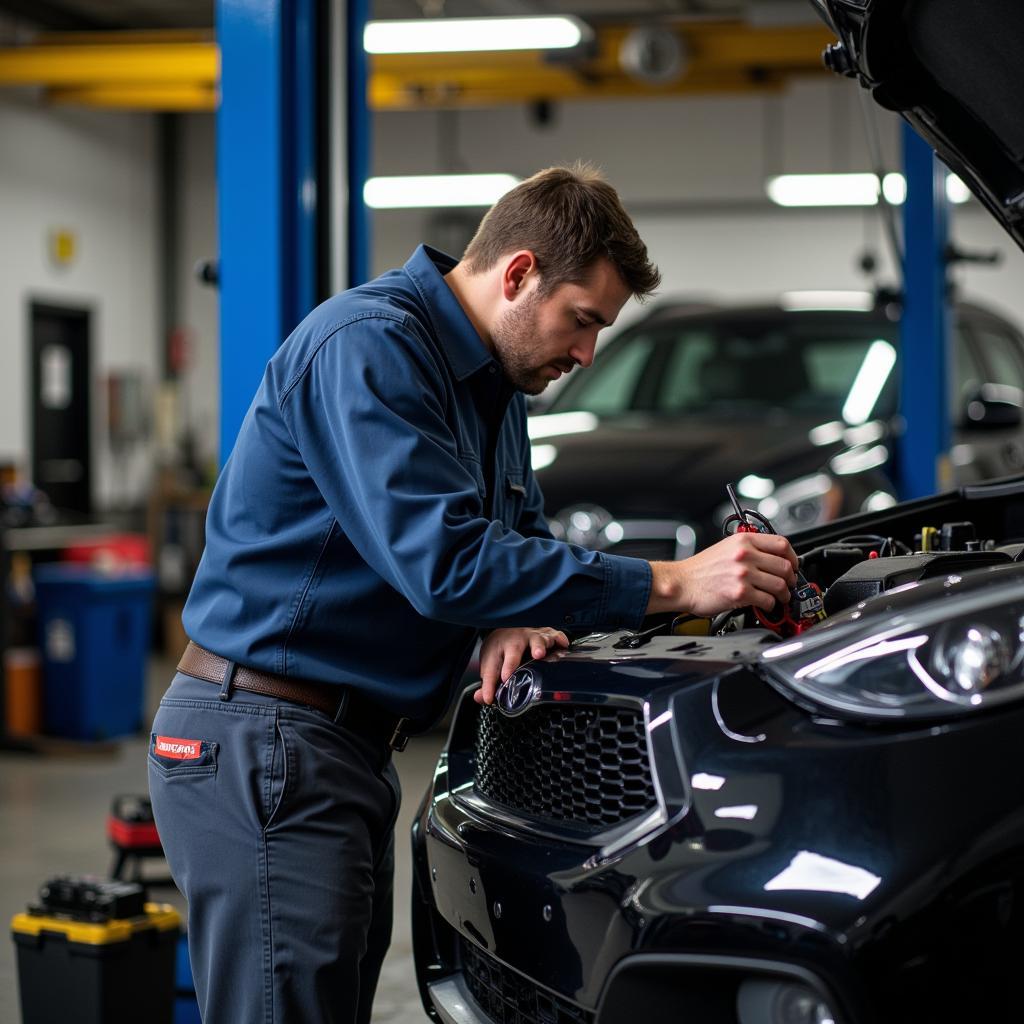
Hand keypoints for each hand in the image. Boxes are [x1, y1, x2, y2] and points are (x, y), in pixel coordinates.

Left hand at [476, 627, 569, 704]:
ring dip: (539, 645)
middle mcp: (514, 641)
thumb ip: (488, 683)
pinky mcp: (544, 634)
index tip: (495, 689)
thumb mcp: (490, 664)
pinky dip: (559, 639)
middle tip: (530, 659)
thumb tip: (483, 699)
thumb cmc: (499, 650)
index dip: (493, 680)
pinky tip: (563, 646)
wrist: (506, 628)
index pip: (492, 667)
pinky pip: (554, 634)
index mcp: (497, 650)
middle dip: (514, 658)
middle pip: (515, 647)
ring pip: (536, 639)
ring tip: (540, 654)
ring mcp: (530, 636)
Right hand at [648, 532, 797, 616]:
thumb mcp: (725, 548)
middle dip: (791, 578)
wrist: (681, 583)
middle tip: (789, 585)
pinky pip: (768, 600)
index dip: (793, 557)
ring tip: (780, 597)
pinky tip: (765, 604)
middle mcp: (745, 554)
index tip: (793, 565)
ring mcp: (743, 573)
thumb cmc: (700, 569)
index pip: (782, 544)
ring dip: (784, 594)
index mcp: (743, 540)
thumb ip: (749, 549)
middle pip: (785, 566)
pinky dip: (771, 605)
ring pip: (779, 584)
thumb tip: (771, 559)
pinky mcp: (740, 592)